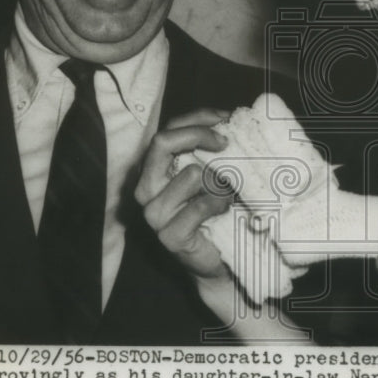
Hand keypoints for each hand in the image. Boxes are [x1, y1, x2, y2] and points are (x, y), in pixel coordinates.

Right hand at [135, 108, 232, 279]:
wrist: (217, 259)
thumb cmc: (214, 210)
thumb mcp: (212, 173)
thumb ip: (212, 149)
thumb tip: (231, 117)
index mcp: (154, 168)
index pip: (169, 129)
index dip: (198, 118)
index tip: (227, 118)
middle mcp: (146, 187)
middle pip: (162, 142)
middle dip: (198, 134)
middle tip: (226, 143)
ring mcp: (153, 213)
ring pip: (190, 174)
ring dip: (218, 181)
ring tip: (226, 193)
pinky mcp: (169, 235)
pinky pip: (201, 205)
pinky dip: (219, 204)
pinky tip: (223, 210)